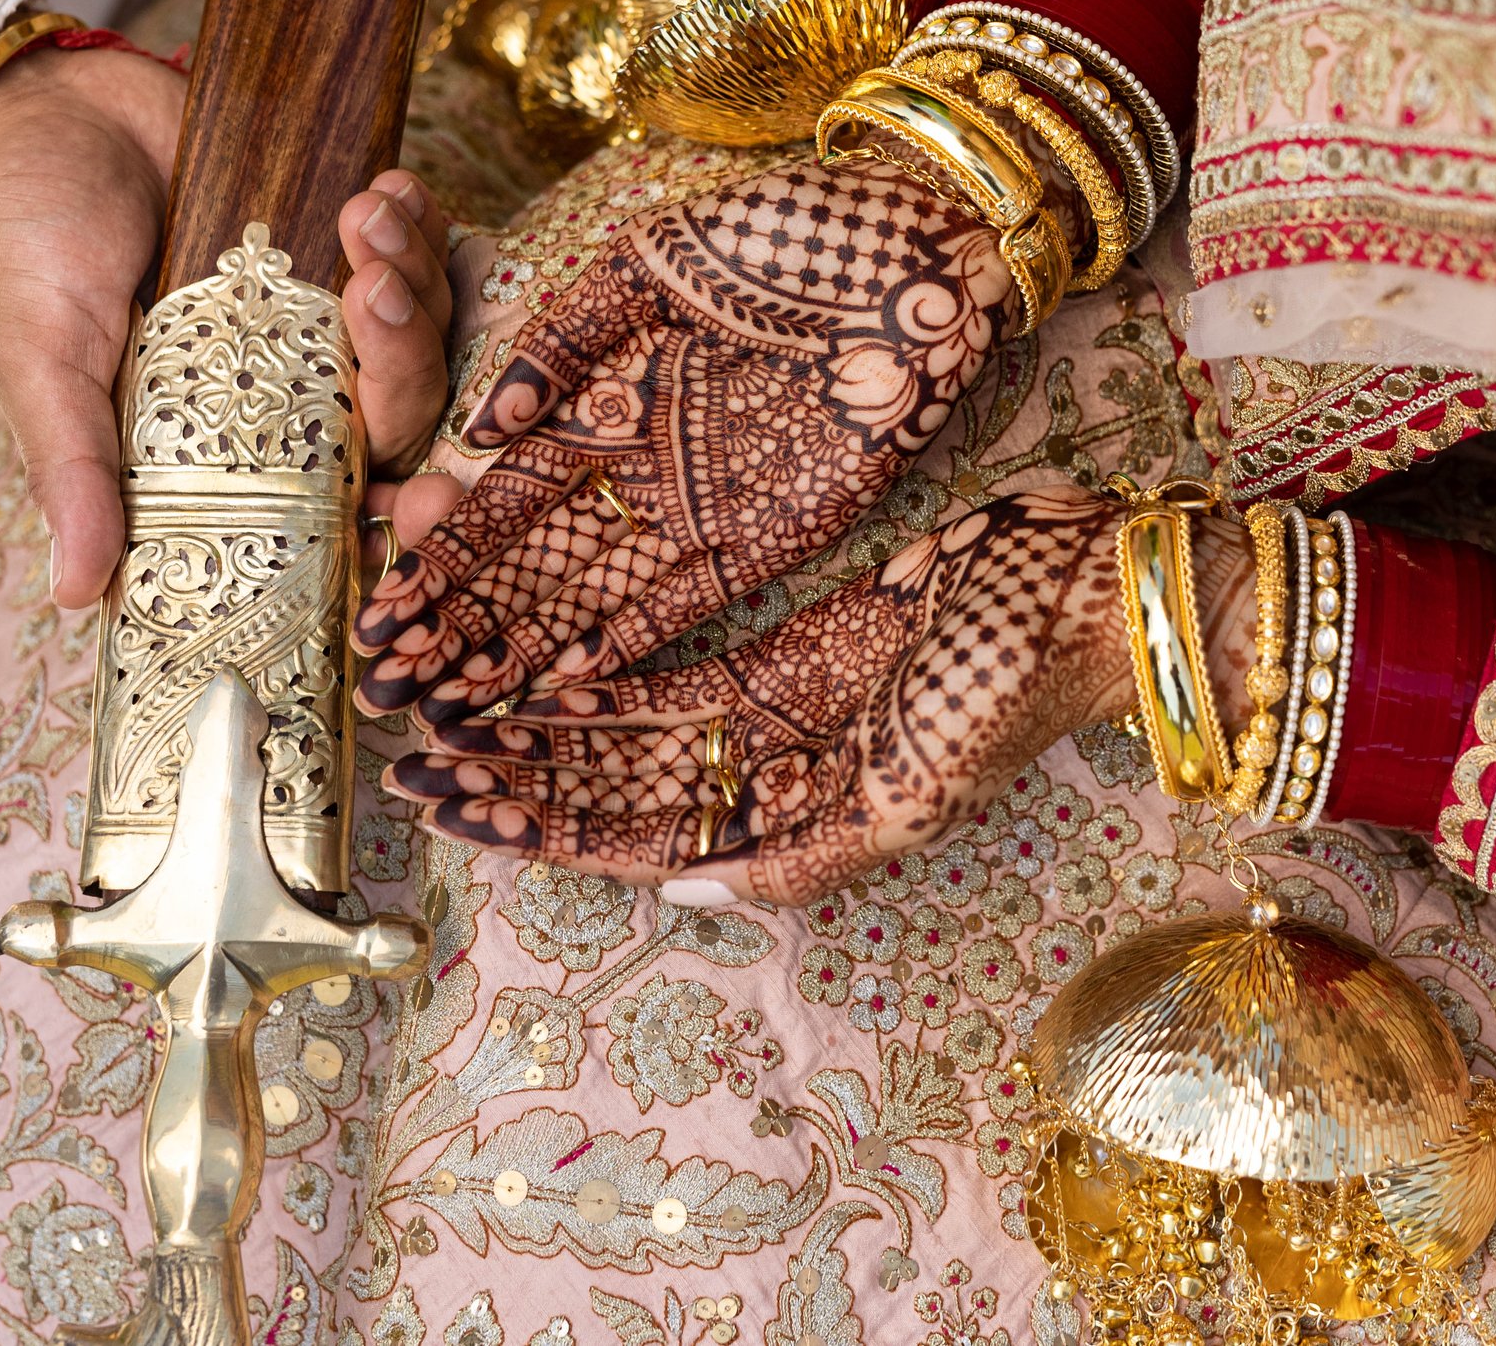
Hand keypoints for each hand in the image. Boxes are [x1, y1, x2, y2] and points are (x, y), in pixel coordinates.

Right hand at [0, 45, 457, 608]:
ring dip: (412, 273)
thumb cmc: (35, 244)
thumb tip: (74, 594)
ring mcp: (326, 316)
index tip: (430, 503)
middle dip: (405, 357)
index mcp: (231, 447)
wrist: (52, 110)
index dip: (396, 517)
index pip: (337, 507)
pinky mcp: (345, 243)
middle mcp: (292, 392)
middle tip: (370, 288)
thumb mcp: (41, 359)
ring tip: (367, 211)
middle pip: (402, 412)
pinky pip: (419, 250)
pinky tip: (390, 185)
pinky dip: (419, 220)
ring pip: (424, 330)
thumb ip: (72, 468)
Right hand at [350, 158, 1019, 725]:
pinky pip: (692, 601)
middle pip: (543, 554)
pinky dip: (632, 637)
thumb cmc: (789, 233)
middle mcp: (651, 462)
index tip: (384, 596)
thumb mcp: (652, 264)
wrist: (922, 251)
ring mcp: (709, 503)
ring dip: (531, 640)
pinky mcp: (777, 533)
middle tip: (393, 672)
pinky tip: (569, 676)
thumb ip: (565, 338)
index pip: (511, 486)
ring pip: (602, 588)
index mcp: (616, 391)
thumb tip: (479, 426)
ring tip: (457, 692)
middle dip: (469, 615)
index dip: (447, 543)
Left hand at [382, 488, 1258, 905]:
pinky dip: (610, 680)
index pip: (641, 838)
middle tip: (414, 766)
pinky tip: (539, 678)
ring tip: (449, 726)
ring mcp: (779, 705)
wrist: (1082, 597)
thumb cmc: (1006, 697)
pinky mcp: (791, 640)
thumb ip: (802, 857)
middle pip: (617, 789)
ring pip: (634, 734)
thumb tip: (681, 897)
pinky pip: (680, 673)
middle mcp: (775, 771)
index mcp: (799, 817)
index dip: (546, 829)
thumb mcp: (911, 800)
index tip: (457, 814)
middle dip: (518, 785)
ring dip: (544, 737)